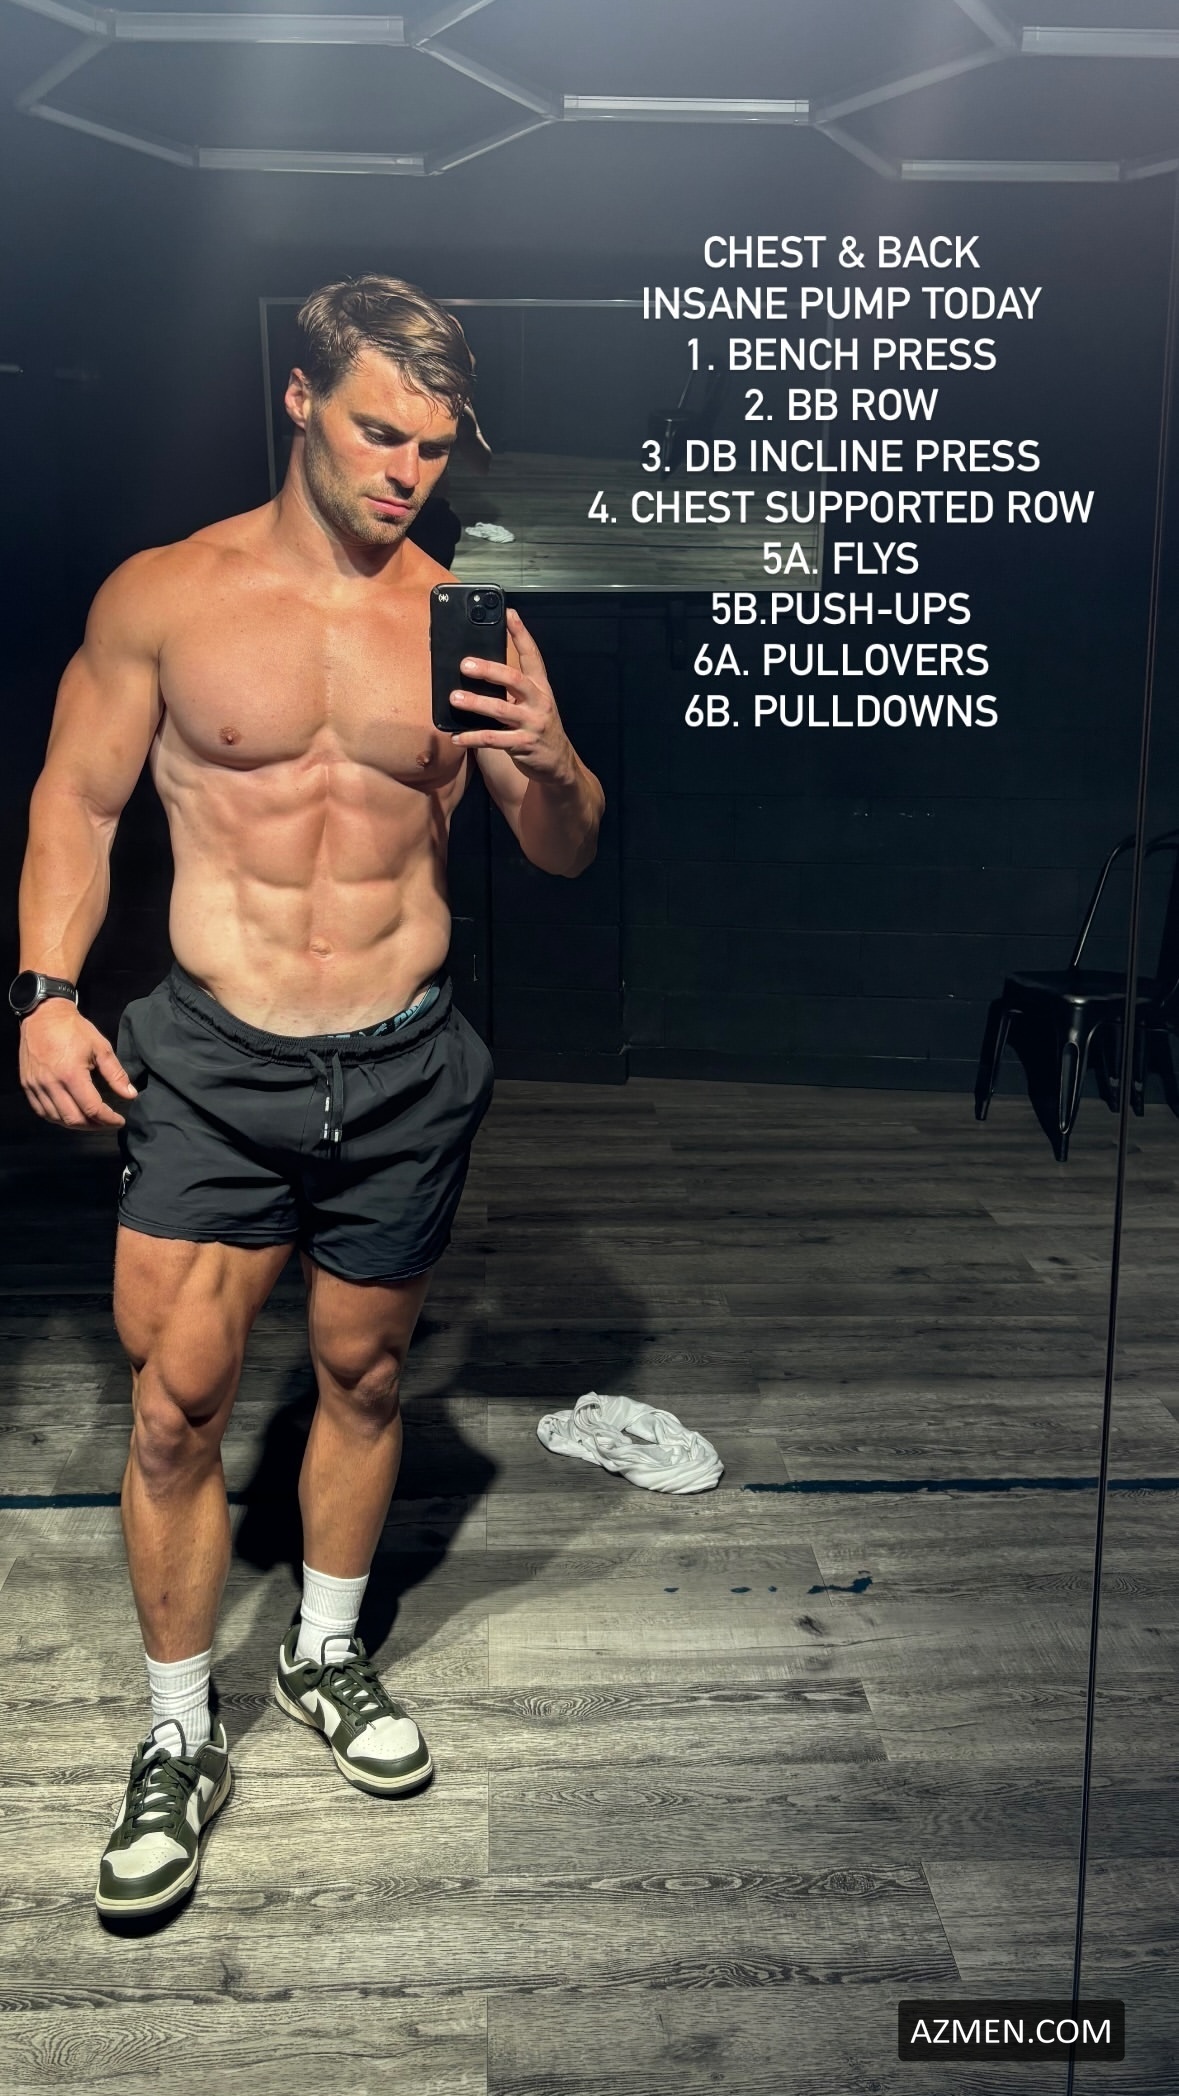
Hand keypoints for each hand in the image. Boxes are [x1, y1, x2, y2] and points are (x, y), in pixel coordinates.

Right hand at [19, 999, 137, 1129]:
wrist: (43, 1015)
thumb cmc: (74, 1029)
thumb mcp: (101, 1048)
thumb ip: (116, 1074)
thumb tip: (130, 1095)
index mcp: (71, 1074)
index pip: (92, 1108)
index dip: (108, 1119)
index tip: (120, 1120)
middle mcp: (51, 1084)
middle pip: (73, 1119)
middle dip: (94, 1126)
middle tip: (107, 1122)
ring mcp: (36, 1086)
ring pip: (56, 1119)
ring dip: (76, 1124)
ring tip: (92, 1121)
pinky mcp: (27, 1085)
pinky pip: (42, 1111)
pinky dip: (57, 1118)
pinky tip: (70, 1115)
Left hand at [449, 609, 575, 782]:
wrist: (559, 764)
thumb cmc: (540, 728)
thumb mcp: (534, 703)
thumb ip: (512, 689)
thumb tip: (479, 671)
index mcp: (540, 688)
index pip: (532, 655)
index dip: (520, 633)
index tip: (508, 613)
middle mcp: (539, 702)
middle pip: (514, 679)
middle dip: (489, 670)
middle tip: (465, 664)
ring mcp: (532, 724)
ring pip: (501, 710)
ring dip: (475, 703)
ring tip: (455, 697)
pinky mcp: (523, 745)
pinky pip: (493, 740)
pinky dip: (473, 738)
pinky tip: (457, 737)